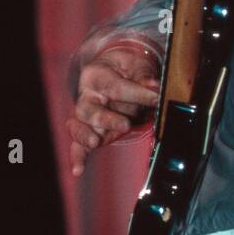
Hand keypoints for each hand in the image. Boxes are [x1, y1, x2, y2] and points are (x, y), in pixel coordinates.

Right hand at [67, 46, 159, 176]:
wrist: (117, 71)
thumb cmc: (126, 68)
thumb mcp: (136, 64)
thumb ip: (144, 76)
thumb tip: (154, 86)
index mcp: (96, 75)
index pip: (115, 87)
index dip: (137, 93)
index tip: (156, 98)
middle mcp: (86, 95)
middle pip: (89, 108)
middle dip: (107, 118)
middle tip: (126, 125)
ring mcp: (85, 114)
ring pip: (78, 126)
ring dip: (87, 135)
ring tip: (95, 142)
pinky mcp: (88, 130)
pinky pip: (78, 144)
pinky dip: (78, 157)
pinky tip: (78, 170)